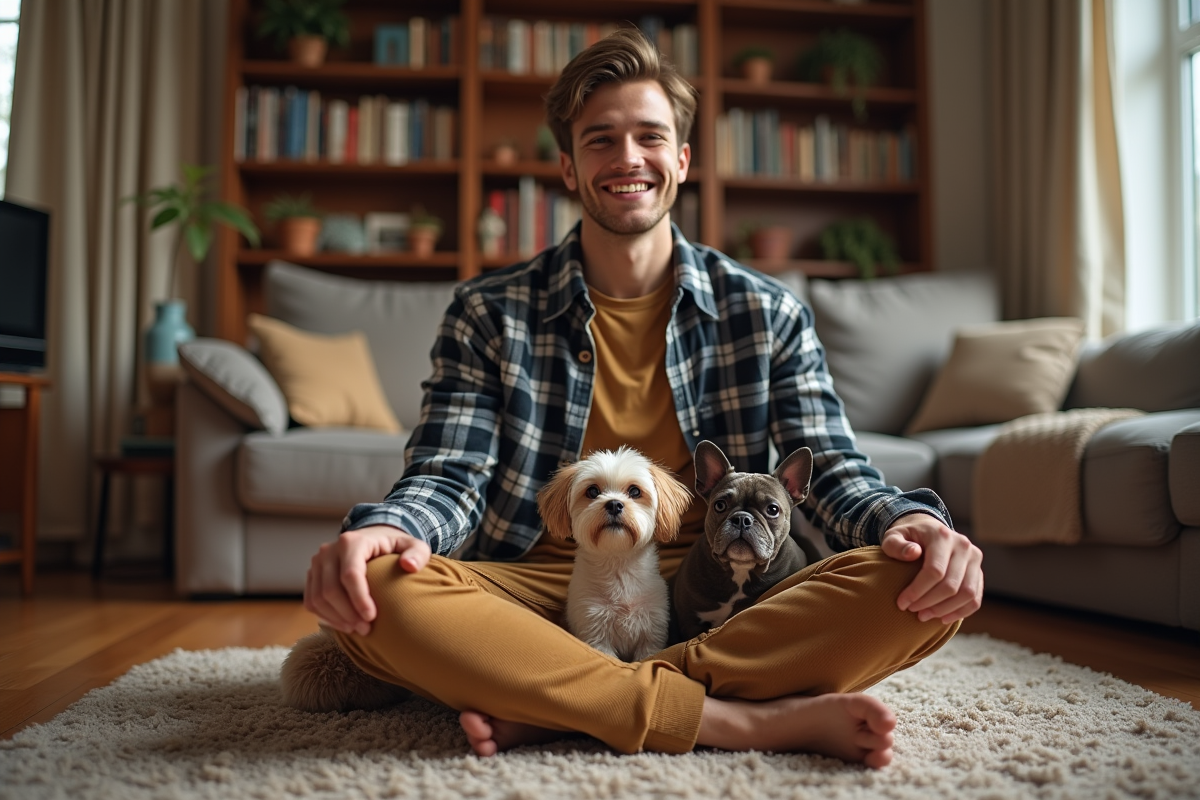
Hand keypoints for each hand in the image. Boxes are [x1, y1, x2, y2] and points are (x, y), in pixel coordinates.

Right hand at [304, 525, 431, 635]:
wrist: (372, 540)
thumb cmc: (394, 547)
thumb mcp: (413, 545)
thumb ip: (417, 554)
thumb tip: (409, 566)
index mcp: (352, 542)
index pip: (350, 574)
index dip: (359, 599)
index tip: (372, 617)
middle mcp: (329, 551)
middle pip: (331, 590)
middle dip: (348, 614)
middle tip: (366, 629)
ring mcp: (317, 563)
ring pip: (318, 598)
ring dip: (336, 619)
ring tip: (357, 629)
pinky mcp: (312, 576)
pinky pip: (311, 602)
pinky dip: (326, 617)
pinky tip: (345, 625)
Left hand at [880, 514, 982, 623]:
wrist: (927, 531)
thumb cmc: (907, 538)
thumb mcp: (893, 536)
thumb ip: (895, 544)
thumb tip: (913, 553)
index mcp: (942, 536)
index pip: (934, 570)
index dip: (918, 591)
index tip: (902, 603)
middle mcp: (963, 546)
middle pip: (951, 584)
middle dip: (929, 603)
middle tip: (912, 611)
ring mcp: (974, 559)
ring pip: (967, 594)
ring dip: (945, 610)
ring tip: (924, 616)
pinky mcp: (978, 572)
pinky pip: (975, 598)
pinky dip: (961, 612)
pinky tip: (942, 618)